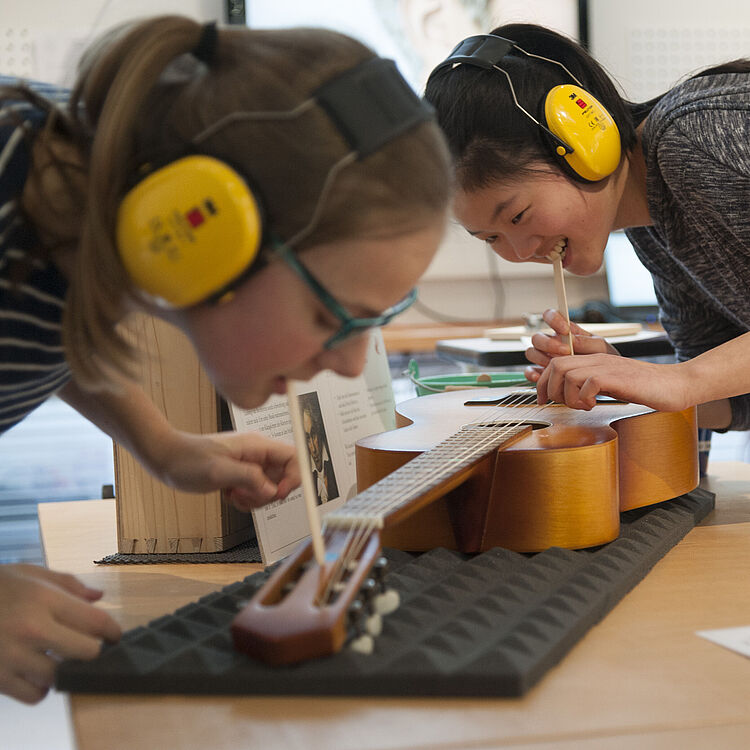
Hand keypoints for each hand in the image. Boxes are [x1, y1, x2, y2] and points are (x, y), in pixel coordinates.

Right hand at [0, 564, 120, 703]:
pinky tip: (37, 673)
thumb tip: (99, 597)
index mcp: (45, 599)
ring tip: (58, 658)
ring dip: (64, 670)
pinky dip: (41, 688)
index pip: (95, 621)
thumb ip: (69, 585)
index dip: (112, 632)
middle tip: (88, 647)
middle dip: (93, 651)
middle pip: (86, 652)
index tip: (114, 636)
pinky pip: (34, 695)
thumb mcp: (32, 574)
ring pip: (60, 677)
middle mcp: (31, 628)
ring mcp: (12, 656)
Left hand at [152, 430, 299, 510]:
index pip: (293, 457)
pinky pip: (256, 492)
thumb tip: (273, 491)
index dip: (293, 478)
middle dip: (269, 494)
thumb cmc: (188, 460)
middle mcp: (257, 454)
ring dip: (255, 499)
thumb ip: (249, 478)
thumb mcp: (218, 471)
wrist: (167, 458)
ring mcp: (250, 464)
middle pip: (284, 476)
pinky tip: (229, 495)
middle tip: (246, 495)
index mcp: (257, 445)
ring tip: (233, 495)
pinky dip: (246, 500)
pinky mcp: (241, 475)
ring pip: (270, 488)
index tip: (277, 494)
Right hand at [523, 308, 619, 383]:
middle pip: (537, 337)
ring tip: (557, 366)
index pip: (550, 316)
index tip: (565, 330)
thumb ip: (587, 341)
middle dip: (548, 344)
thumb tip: (571, 339)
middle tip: (565, 352)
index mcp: (564, 331)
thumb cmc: (603, 360)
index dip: (553, 320)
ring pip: (531, 352)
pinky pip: (530, 372)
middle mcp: (551, 343)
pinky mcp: (543, 373)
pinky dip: (533, 374)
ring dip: (541, 358)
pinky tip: (543, 377)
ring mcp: (545, 357)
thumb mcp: (601, 348)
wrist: (604, 381)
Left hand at [535, 353, 690, 412]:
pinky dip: (584, 398)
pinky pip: (588, 383)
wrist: (676, 384)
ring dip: (567, 395)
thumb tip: (568, 396)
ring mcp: (607, 366)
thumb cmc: (646, 387)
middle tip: (561, 405)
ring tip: (582, 406)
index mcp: (593, 359)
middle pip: (555, 366)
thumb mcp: (611, 384)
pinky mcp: (617, 377)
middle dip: (549, 389)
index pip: (555, 362)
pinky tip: (594, 405)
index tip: (543, 400)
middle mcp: (597, 359)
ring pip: (567, 374)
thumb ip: (590, 385)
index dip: (542, 381)